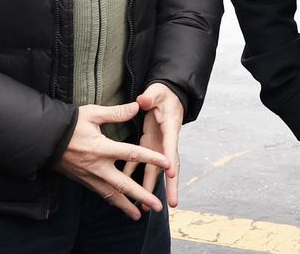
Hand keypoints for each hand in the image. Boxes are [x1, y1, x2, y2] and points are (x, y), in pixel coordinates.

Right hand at [55, 102, 169, 220]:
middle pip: (124, 185)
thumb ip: (116, 113)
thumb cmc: (69, 124)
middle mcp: (98, 166)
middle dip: (142, 196)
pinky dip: (112, 201)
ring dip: (126, 206)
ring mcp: (90, 176)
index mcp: (103, 148)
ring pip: (112, 195)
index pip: (132, 154)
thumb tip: (136, 106)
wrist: (44, 139)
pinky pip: (101, 194)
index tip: (167, 163)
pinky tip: (120, 206)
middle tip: (157, 206)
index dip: (151, 158)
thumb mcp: (92, 113)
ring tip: (140, 216)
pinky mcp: (84, 181)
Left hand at [133, 83, 184, 208]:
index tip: (171, 175)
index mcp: (170, 129)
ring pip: (155, 170)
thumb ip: (150, 97)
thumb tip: (143, 101)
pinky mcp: (149, 146)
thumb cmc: (163, 95)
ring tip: (146, 206)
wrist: (167, 97)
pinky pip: (141, 164)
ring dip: (151, 187)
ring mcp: (158, 146)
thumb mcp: (157, 92)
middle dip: (171, 186)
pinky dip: (134, 175)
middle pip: (169, 166)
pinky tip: (127, 188)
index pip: (171, 146)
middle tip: (172, 203)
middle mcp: (166, 142)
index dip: (171, 160)